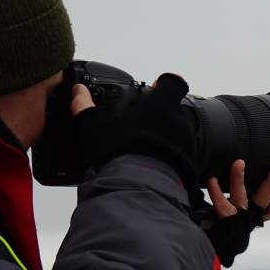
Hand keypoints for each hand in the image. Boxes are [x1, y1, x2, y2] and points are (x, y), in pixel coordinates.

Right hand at [66, 74, 202, 186]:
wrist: (141, 187)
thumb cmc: (119, 150)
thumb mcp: (94, 125)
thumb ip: (84, 106)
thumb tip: (77, 91)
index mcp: (161, 103)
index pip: (173, 82)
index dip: (166, 84)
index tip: (158, 87)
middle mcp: (179, 120)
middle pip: (175, 110)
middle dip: (162, 116)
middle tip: (142, 126)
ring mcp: (188, 143)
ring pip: (180, 134)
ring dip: (167, 139)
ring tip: (145, 150)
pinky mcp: (191, 164)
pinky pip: (184, 157)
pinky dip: (172, 159)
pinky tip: (153, 166)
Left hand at [200, 159, 269, 267]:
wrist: (208, 250)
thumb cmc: (222, 229)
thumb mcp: (235, 215)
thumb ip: (241, 201)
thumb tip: (255, 182)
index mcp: (254, 217)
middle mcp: (248, 217)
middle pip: (264, 198)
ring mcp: (236, 219)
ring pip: (239, 196)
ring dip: (238, 179)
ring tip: (239, 163)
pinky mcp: (222, 220)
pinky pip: (219, 204)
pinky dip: (216, 192)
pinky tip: (212, 180)